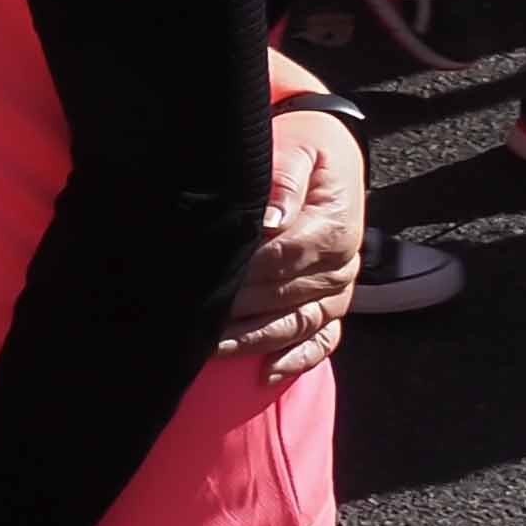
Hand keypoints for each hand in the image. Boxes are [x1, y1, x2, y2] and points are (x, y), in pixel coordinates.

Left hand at [225, 108, 365, 380]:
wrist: (329, 156)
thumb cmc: (304, 152)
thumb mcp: (296, 151)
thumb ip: (283, 182)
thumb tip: (270, 219)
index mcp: (332, 228)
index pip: (280, 259)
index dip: (240, 273)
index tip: (198, 281)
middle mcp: (341, 265)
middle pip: (282, 296)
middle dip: (234, 309)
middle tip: (185, 321)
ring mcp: (339, 290)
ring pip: (296, 324)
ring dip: (252, 340)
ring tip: (206, 350)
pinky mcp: (334, 304)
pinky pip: (323, 339)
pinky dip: (298, 358)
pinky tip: (266, 373)